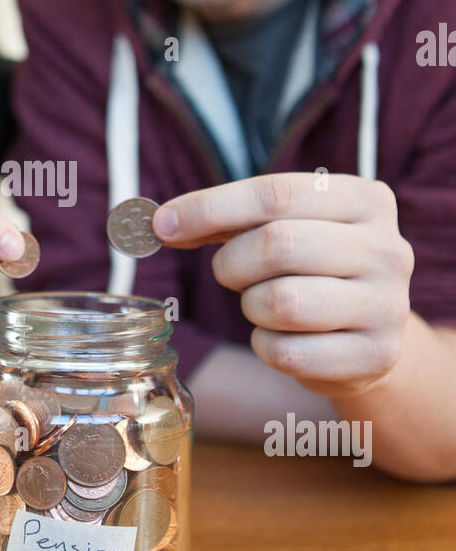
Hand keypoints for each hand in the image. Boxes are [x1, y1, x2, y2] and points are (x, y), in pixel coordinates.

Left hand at [152, 173, 414, 398]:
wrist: (370, 335)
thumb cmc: (312, 269)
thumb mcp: (283, 228)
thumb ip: (227, 219)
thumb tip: (162, 224)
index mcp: (366, 200)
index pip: (275, 193)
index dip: (209, 208)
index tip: (163, 225)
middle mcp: (387, 248)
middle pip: (277, 244)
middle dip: (232, 263)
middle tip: (229, 273)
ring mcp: (388, 305)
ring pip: (282, 302)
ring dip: (251, 306)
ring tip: (264, 304)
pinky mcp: (376, 357)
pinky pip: (289, 353)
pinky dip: (267, 347)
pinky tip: (282, 338)